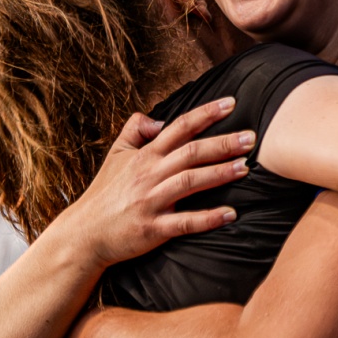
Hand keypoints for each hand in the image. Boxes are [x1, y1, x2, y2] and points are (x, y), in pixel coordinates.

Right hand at [48, 96, 256, 269]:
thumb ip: (134, 130)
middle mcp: (149, 175)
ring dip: (219, 174)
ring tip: (246, 168)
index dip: (206, 114)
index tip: (231, 103)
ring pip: (190, 182)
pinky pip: (184, 222)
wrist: (84, 234)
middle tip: (252, 138)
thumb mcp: (115, 155)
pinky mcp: (152, 229)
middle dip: (223, 143)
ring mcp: (151, 202)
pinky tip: (231, 214)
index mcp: (145, 156)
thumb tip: (157, 119)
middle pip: (191, 152)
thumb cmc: (105, 194)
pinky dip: (208, 218)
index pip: (179, 128)